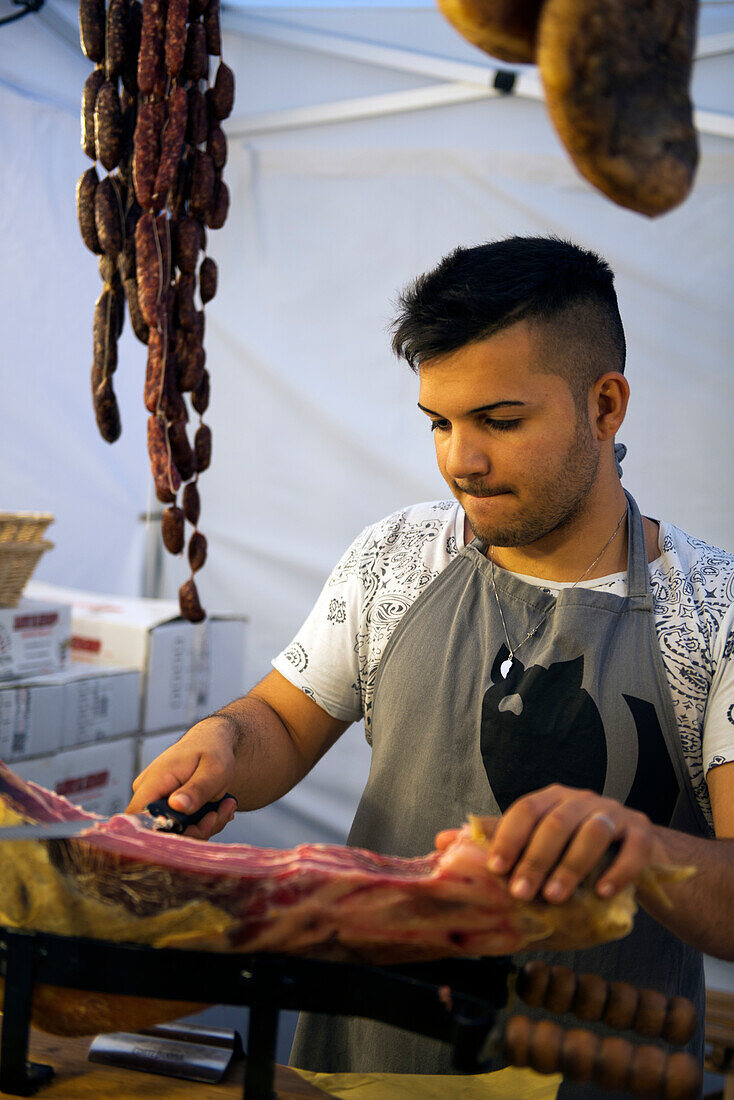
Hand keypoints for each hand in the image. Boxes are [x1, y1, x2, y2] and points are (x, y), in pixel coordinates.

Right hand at [127, 716, 238, 839]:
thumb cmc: (212, 752)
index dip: (162, 834)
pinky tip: (220, 809)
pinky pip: (180, 827)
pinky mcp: (165, 809)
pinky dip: (202, 823)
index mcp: (154, 781)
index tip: (196, 829)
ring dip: (203, 826)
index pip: (138, 818)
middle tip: (220, 815)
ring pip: (173, 832)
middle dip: (194, 831)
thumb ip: (197, 788)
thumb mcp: (213, 769)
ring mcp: (155, 802)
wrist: (212, 743)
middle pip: (160, 831)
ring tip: (226, 807)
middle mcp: (147, 794)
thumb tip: (177, 806)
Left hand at [486, 785, 653, 903]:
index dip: (509, 837)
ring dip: (571, 866)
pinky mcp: (641, 833)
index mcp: (551, 798)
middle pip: (556, 823)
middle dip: (536, 859)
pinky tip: (602, 893)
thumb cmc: (574, 845)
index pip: (526, 808)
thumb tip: (445, 840)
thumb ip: (500, 838)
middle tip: (521, 893)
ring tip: (555, 897)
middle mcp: (582, 800)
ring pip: (592, 833)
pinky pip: (632, 850)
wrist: (631, 849)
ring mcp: (613, 814)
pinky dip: (618, 872)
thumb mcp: (538, 838)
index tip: (496, 868)